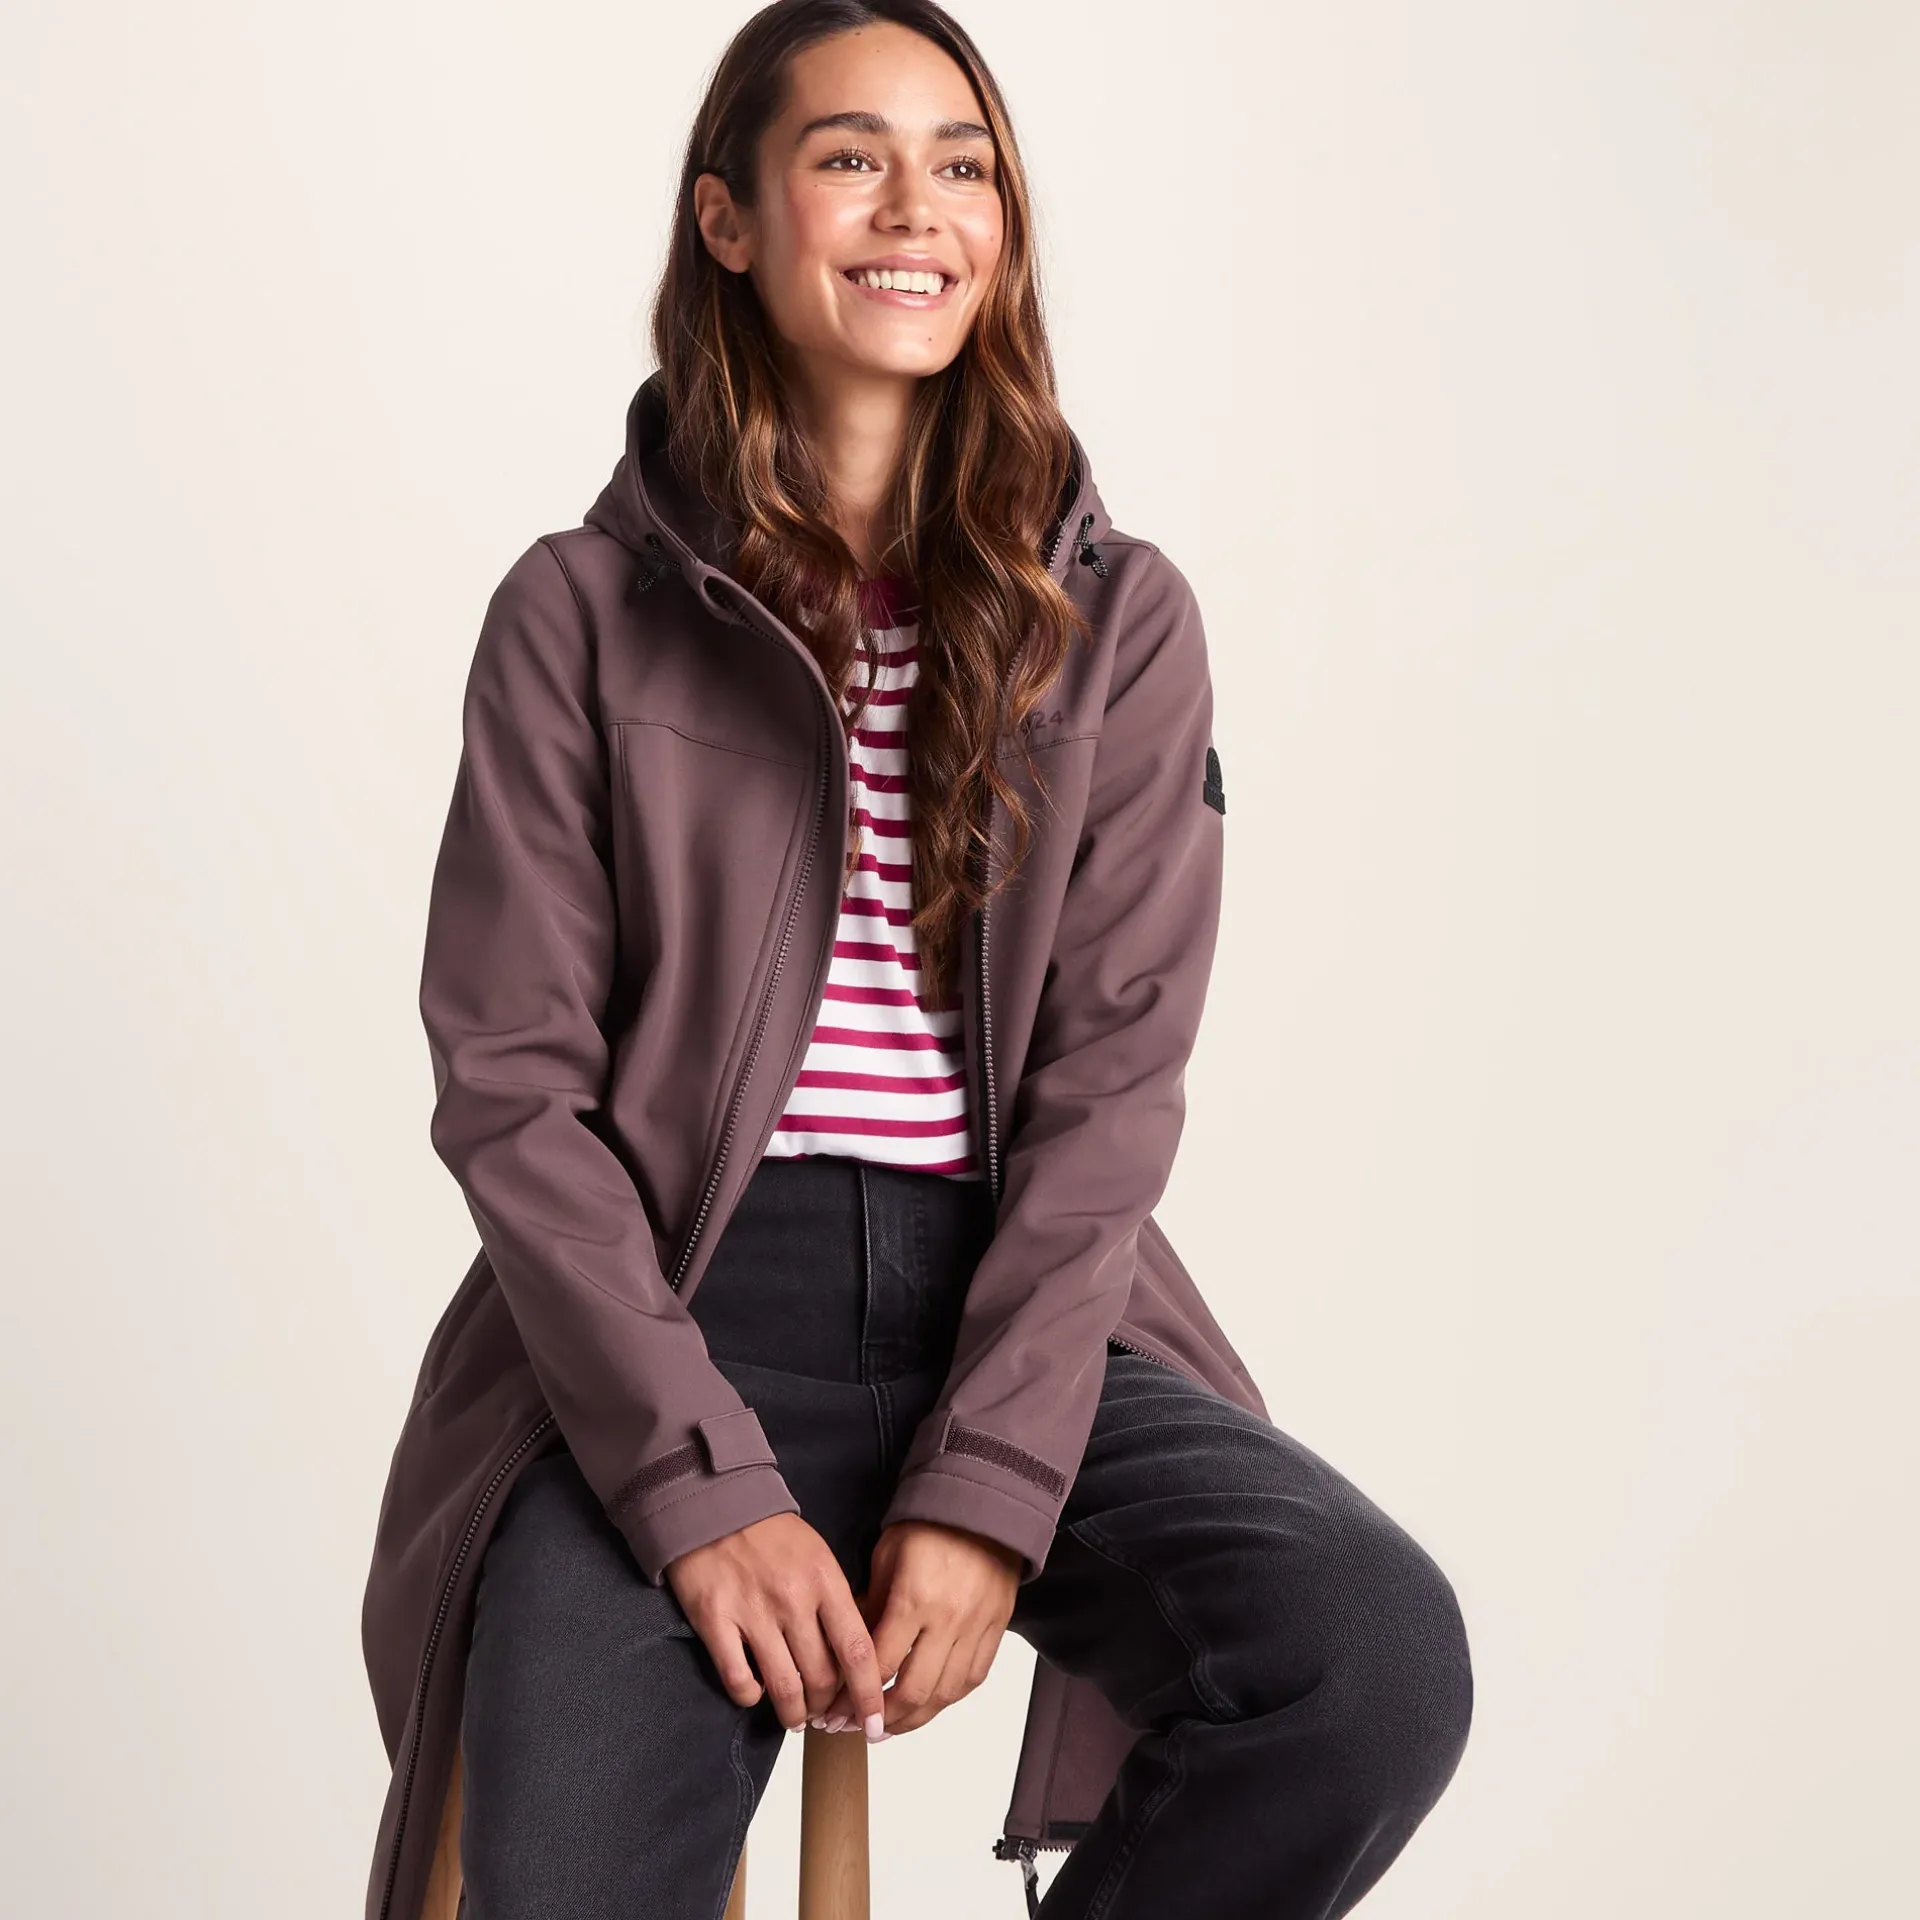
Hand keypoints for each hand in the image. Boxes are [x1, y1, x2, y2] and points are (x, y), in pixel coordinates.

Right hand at [665, 1512, 889, 1737]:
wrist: (715, 1503)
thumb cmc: (772, 1535)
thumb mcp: (818, 1556)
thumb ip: (835, 1602)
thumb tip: (852, 1658)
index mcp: (825, 1581)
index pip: (858, 1650)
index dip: (869, 1695)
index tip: (874, 1723)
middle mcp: (793, 1599)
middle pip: (822, 1676)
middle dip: (828, 1707)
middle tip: (826, 1714)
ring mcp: (753, 1611)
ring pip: (784, 1687)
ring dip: (794, 1713)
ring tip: (796, 1718)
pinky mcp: (715, 1619)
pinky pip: (738, 1679)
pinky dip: (750, 1696)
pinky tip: (755, 1692)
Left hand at [810, 1520, 1021, 1737]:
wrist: (982, 1507)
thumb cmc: (928, 1527)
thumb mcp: (885, 1558)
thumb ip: (870, 1607)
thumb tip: (849, 1651)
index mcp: (914, 1599)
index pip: (880, 1665)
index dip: (853, 1696)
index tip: (834, 1710)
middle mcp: (948, 1620)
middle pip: (913, 1692)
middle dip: (880, 1720)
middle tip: (855, 1729)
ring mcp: (976, 1628)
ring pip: (945, 1695)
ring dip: (913, 1720)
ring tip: (887, 1729)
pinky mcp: (996, 1630)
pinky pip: (972, 1680)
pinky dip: (947, 1700)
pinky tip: (927, 1706)